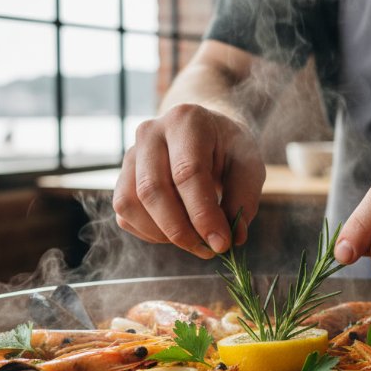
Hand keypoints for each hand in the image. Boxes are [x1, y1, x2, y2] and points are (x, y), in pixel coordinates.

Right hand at [113, 104, 265, 258]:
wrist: (204, 131)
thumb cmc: (228, 148)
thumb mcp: (249, 165)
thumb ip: (244, 199)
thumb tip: (233, 238)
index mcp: (186, 121)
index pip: (187, 173)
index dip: (203, 214)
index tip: (221, 243)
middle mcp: (150, 132)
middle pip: (152, 190)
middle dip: (180, 230)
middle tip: (208, 249)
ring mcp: (130, 154)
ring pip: (130, 204)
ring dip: (162, 234)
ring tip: (194, 241)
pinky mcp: (121, 177)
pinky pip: (125, 214)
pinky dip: (150, 233)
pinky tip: (176, 231)